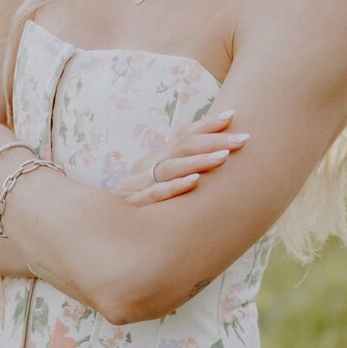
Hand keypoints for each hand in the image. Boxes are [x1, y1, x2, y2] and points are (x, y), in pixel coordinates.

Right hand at [117, 109, 248, 206]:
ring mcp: (139, 184)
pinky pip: (156, 194)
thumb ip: (182, 170)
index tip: (232, 115)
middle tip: (242, 138)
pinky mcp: (134, 206)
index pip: (183, 135)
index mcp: (155, 159)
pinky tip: (195, 182)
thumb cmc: (140, 207)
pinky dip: (175, 187)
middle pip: (181, 147)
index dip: (207, 125)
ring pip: (170, 168)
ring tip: (224, 156)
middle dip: (214, 141)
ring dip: (198, 161)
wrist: (104, 232)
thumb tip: (219, 158)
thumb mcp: (158, 184)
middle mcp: (147, 166)